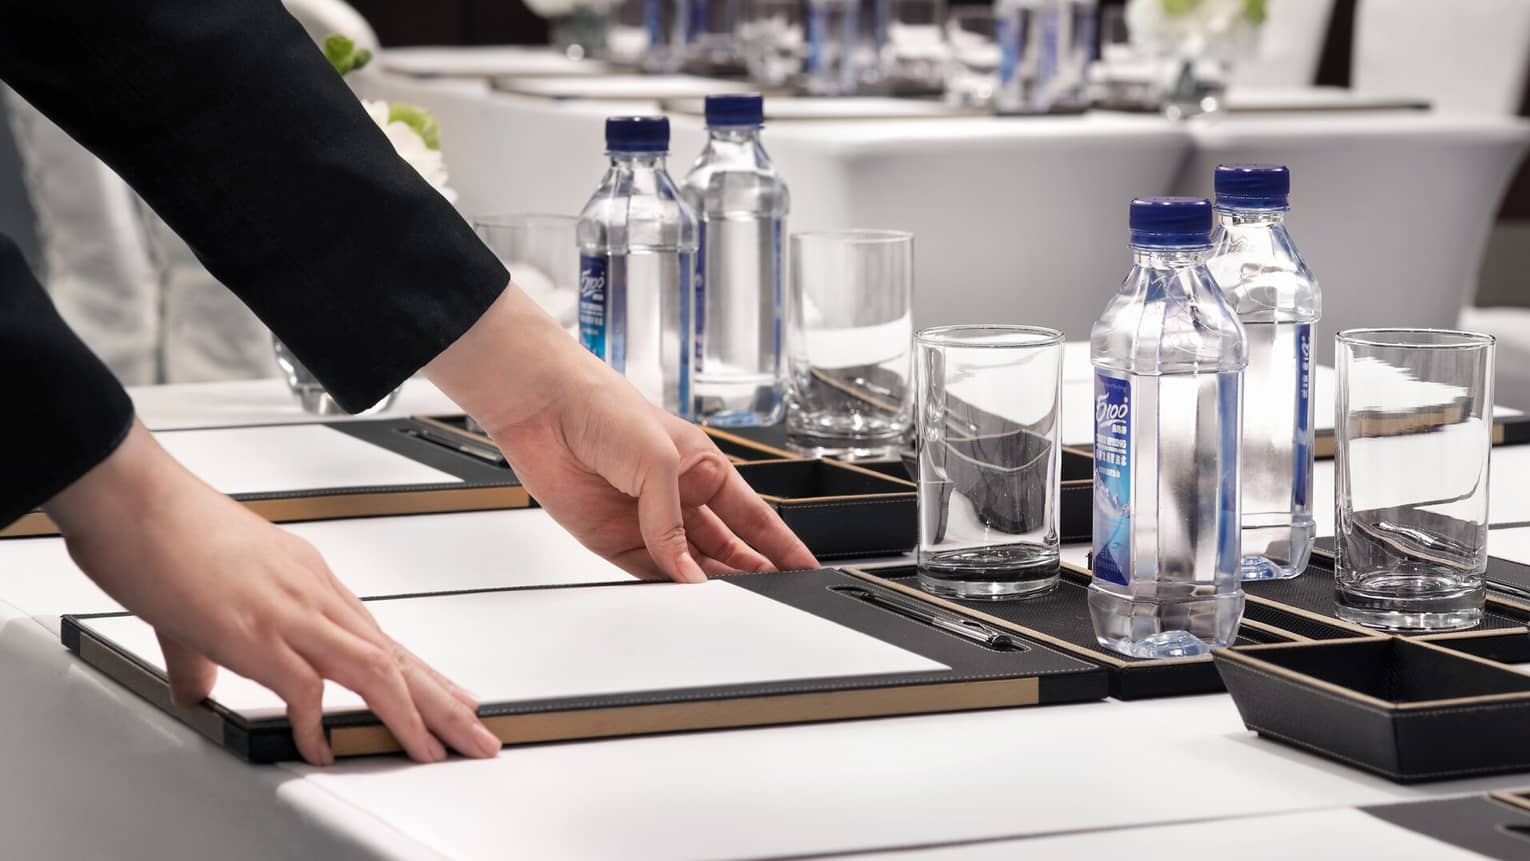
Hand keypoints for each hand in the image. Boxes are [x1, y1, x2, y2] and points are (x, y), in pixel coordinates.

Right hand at [45, 422, 500, 764]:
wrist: (133, 496)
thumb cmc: (164, 529)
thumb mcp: (203, 599)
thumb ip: (208, 651)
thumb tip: (200, 688)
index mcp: (310, 581)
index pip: (383, 639)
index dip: (424, 677)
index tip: (455, 700)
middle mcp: (313, 593)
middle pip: (396, 656)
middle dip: (443, 703)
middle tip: (477, 735)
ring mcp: (289, 611)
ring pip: (373, 668)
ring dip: (409, 714)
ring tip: (435, 750)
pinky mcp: (253, 629)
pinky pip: (302, 686)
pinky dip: (315, 723)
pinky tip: (322, 749)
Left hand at [427, 285, 818, 581]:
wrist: (542, 406)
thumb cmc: (604, 408)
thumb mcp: (656, 460)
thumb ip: (672, 522)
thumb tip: (688, 572)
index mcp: (704, 468)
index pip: (754, 517)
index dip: (781, 545)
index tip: (805, 570)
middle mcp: (679, 497)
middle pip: (726, 548)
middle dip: (751, 574)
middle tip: (774, 600)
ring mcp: (646, 520)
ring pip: (689, 566)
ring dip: (709, 585)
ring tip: (733, 605)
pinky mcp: (612, 538)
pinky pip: (648, 573)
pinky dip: (666, 588)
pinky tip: (684, 597)